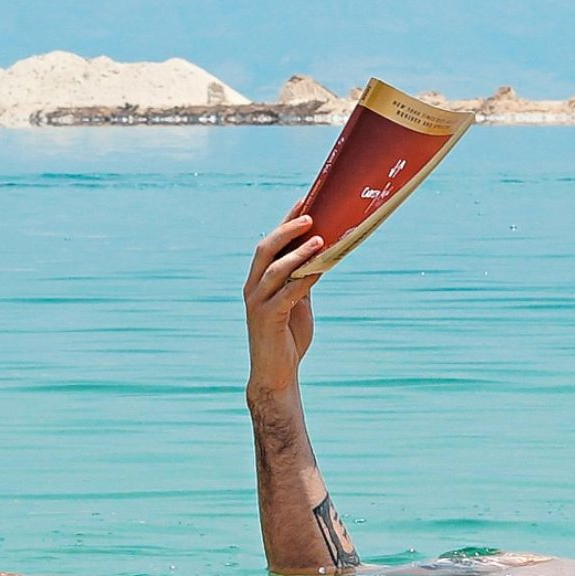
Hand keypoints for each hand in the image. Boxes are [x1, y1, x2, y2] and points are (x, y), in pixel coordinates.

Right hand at [244, 214, 323, 395]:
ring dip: (298, 252)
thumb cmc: (287, 338)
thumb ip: (302, 280)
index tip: (304, 201)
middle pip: (266, 249)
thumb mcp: (297, 302)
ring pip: (275, 269)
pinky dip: (304, 278)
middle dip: (288, 230)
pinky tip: (320, 269)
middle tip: (311, 216)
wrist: (276, 374)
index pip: (270, 244)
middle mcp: (253, 288)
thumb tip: (321, 254)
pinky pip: (287, 293)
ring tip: (320, 239)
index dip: (286, 222)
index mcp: (258, 281)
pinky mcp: (267, 318)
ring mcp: (258, 303)